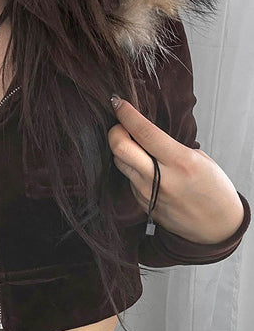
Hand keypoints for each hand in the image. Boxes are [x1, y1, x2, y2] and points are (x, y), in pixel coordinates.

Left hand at [107, 96, 243, 243]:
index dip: (126, 114)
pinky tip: (144, 167)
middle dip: (115, 131)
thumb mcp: (199, 160)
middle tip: (120, 125)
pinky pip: (127, 178)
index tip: (117, 102)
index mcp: (179, 162)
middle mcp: (158, 178)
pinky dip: (131, 167)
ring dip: (121, 149)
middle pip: (119, 148)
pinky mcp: (140, 202)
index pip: (144, 132)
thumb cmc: (213, 190)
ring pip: (119, 162)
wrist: (215, 228)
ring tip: (133, 144)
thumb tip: (143, 134)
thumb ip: (169, 147)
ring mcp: (146, 192)